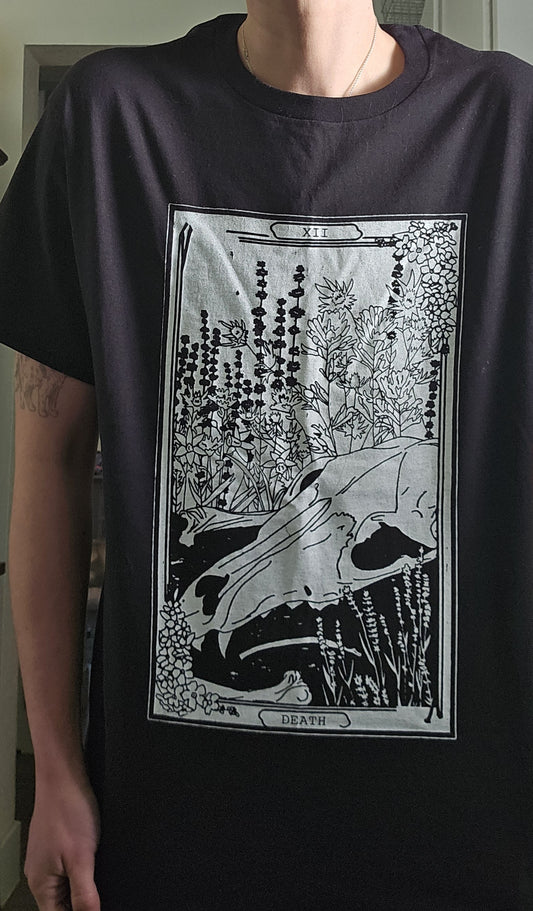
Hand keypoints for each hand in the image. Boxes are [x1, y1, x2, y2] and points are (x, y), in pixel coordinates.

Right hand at [24, 769, 100, 909]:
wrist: (63, 775)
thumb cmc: (68, 810)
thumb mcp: (82, 858)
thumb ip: (84, 894)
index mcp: (41, 885)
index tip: (95, 908)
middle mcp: (40, 875)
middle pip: (60, 905)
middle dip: (81, 904)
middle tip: (100, 893)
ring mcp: (46, 859)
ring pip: (64, 888)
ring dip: (81, 889)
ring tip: (98, 880)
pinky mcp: (55, 845)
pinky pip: (66, 869)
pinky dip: (80, 873)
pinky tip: (93, 864)